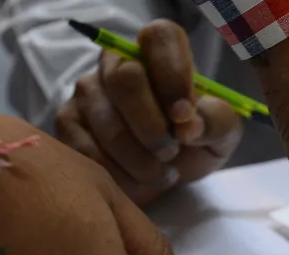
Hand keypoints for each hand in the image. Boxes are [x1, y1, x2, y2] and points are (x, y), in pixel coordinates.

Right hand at [55, 21, 242, 205]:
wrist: (168, 173)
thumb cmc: (195, 142)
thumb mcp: (220, 133)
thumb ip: (216, 121)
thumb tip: (189, 126)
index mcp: (158, 51)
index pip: (159, 38)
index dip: (172, 76)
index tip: (184, 116)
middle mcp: (117, 62)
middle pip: (126, 79)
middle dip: (152, 127)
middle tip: (171, 153)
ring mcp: (88, 90)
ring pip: (107, 123)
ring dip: (140, 161)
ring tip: (161, 174)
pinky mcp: (68, 123)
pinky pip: (87, 150)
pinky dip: (119, 175)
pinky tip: (137, 181)